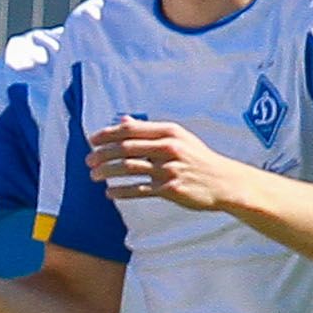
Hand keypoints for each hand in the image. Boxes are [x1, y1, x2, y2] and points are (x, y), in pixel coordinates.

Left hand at [87, 117, 247, 210]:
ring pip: (128, 167)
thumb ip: (148, 130)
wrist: (224, 182)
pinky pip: (138, 189)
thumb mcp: (177, 138)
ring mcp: (169, 168)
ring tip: (93, 176)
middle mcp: (168, 147)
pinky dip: (120, 191)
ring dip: (106, 172)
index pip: (131, 129)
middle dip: (102, 154)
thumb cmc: (197, 159)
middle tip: (88, 161)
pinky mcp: (170, 188)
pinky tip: (109, 193)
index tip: (91, 140)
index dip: (107, 134)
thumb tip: (121, 119)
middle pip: (125, 147)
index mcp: (169, 132)